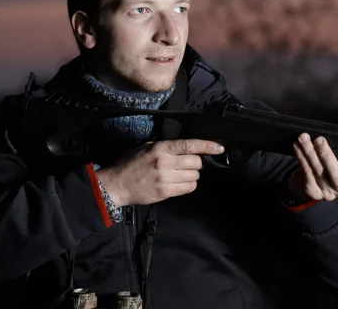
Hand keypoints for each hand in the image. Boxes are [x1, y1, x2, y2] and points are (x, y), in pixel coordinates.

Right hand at [96, 139, 224, 205]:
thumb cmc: (132, 164)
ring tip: (180, 174)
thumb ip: (166, 146)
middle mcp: (165, 162)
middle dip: (196, 163)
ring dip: (192, 175)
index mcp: (161, 149)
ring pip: (194, 176)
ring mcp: (165, 178)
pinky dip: (188, 185)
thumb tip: (187, 146)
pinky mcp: (165, 192)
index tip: (219, 147)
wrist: (117, 184)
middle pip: (196, 162)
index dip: (207, 146)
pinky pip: (188, 188)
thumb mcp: (147, 147)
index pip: (190, 145)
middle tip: (187, 164)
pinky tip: (179, 182)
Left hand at [288, 133, 337, 200]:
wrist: (309, 185)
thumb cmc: (330, 169)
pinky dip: (301, 156)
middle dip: (327, 155)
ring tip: (304, 138)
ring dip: (309, 151)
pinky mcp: (312, 191)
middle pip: (336, 175)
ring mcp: (326, 193)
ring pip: (318, 170)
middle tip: (320, 140)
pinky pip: (306, 171)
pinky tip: (298, 146)